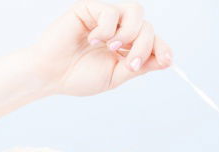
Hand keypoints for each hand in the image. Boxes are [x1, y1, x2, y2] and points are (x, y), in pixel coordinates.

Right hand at [25, 0, 172, 96]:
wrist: (51, 74)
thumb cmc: (79, 76)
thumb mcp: (116, 76)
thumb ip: (139, 66)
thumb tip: (166, 60)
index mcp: (126, 46)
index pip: (154, 41)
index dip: (163, 49)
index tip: (166, 61)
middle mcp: (119, 29)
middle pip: (148, 28)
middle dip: (143, 48)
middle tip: (128, 64)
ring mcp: (106, 17)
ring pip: (136, 12)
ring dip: (129, 34)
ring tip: (111, 48)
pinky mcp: (91, 8)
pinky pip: (112, 12)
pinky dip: (106, 29)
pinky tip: (93, 40)